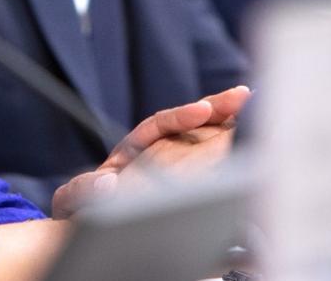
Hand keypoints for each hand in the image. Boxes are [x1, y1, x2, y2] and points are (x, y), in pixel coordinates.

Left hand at [50, 85, 250, 218]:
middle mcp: (158, 153)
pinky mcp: (191, 190)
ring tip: (256, 109)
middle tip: (244, 96)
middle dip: (217, 109)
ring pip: (207, 142)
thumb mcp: (74, 199)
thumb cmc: (82, 213)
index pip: (159, 125)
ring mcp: (176, 168)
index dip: (180, 117)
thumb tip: (106, 185)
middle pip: (190, 126)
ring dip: (231, 126)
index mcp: (132, 151)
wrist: (89, 234)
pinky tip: (254, 149)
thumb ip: (82, 190)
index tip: (201, 111)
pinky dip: (234, 161)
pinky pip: (215, 172)